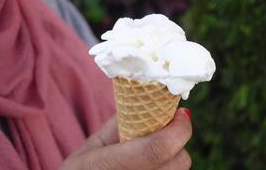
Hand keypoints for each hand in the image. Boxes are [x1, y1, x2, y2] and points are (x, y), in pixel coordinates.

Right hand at [61, 108, 191, 169]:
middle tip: (168, 130)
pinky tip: (151, 165)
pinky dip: (167, 168)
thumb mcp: (94, 144)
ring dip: (173, 158)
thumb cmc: (83, 169)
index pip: (157, 148)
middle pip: (178, 163)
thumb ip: (122, 122)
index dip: (178, 129)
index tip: (182, 113)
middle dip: (179, 142)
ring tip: (154, 152)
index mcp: (108, 165)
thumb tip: (154, 102)